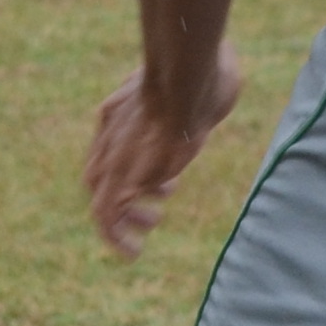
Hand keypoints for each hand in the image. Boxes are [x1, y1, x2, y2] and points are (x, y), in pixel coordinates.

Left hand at [83, 45, 244, 254]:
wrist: (188, 76)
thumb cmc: (208, 73)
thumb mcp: (206, 79)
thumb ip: (204, 86)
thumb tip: (226, 76)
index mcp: (126, 108)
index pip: (115, 145)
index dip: (135, 167)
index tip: (164, 183)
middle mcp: (111, 132)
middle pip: (100, 175)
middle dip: (126, 198)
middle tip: (156, 216)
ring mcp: (113, 155)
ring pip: (100, 198)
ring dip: (122, 222)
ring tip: (152, 228)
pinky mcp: (119, 178)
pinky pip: (105, 215)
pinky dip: (115, 236)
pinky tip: (132, 253)